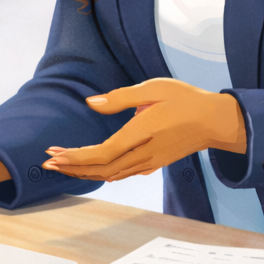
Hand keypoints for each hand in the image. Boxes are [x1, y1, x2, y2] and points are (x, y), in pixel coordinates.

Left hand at [44, 79, 246, 181]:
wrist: (215, 121)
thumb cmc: (185, 100)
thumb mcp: (154, 89)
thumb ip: (120, 98)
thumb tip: (91, 103)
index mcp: (140, 134)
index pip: (101, 154)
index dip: (75, 158)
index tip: (53, 156)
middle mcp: (143, 154)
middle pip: (100, 169)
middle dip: (71, 168)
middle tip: (48, 163)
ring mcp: (149, 162)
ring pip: (110, 174)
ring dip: (83, 171)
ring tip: (61, 166)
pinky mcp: (153, 163)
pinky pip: (121, 173)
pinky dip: (101, 172)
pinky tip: (90, 169)